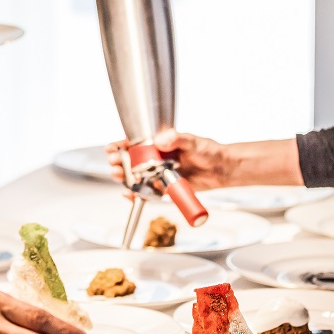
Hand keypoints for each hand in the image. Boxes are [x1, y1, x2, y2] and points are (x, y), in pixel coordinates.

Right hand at [105, 130, 232, 190]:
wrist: (222, 169)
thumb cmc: (209, 151)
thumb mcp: (193, 141)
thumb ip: (177, 139)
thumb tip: (161, 140)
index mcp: (160, 144)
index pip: (135, 143)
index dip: (121, 145)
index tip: (111, 148)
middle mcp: (157, 158)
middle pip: (131, 161)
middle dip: (120, 163)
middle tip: (115, 164)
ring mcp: (160, 174)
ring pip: (137, 177)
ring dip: (126, 178)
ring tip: (120, 178)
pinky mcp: (165, 187)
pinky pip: (148, 192)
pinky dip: (138, 194)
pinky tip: (130, 194)